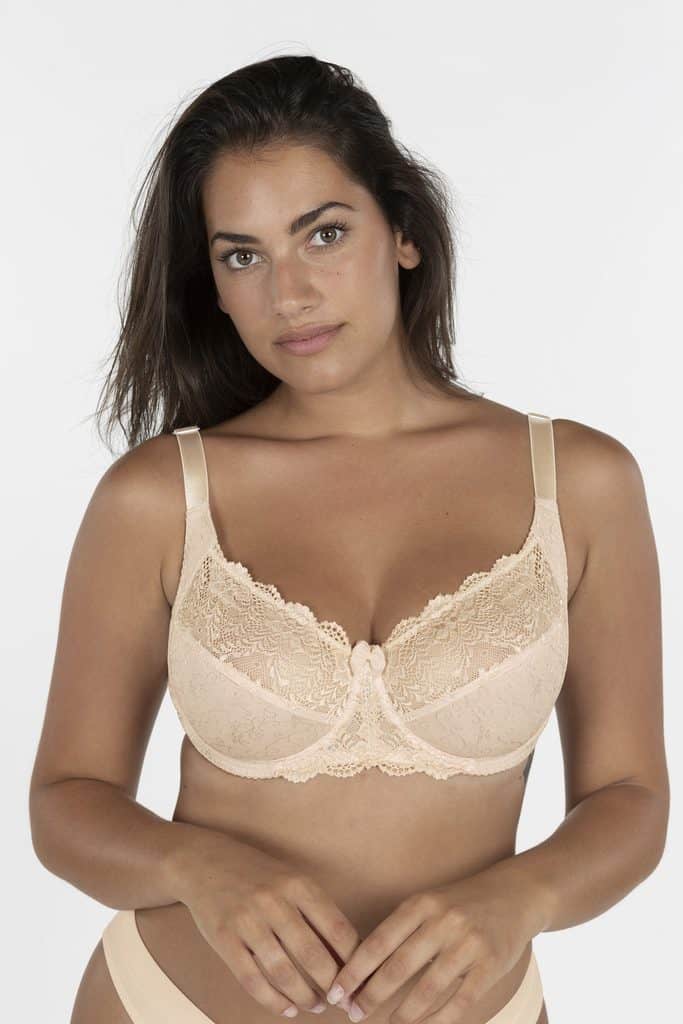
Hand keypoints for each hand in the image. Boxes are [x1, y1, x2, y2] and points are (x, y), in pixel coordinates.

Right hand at [174, 829, 360, 1017]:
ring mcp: (247, 920)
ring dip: (304, 997)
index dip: (353, 962)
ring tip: (315, 1006)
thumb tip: (348, 951)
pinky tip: (286, 1008)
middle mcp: (275, 901)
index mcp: (299, 884)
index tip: (359, 981)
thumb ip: (316, 910)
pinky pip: (252, 979)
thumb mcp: (291, 879)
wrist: (204, 861)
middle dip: (332, 986)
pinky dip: (273, 1001)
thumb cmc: (257, 874)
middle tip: (341, 1001)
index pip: (337, 930)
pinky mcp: (224, 938)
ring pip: (283, 972)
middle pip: (313, 955)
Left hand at [325, 868, 548, 1022]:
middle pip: (398, 967)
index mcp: (421, 903)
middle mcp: (442, 920)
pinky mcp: (491, 964)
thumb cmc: (461, 903)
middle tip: (353, 1014)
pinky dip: (439, 1020)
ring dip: (404, 1014)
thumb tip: (361, 968)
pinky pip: (461, 1001)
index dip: (354, 971)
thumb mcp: (428, 903)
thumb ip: (400, 929)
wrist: (515, 893)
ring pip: (428, 988)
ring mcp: (468, 942)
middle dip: (371, 995)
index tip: (336, 992)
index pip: (378, 942)